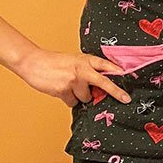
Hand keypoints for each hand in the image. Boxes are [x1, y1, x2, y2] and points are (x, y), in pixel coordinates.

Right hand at [13, 48, 129, 106]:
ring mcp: (74, 80)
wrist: (33, 62)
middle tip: (125, 99)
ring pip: (85, 98)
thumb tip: (98, 88)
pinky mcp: (64, 90)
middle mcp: (82, 69)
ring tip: (68, 86)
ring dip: (79, 96)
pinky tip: (61, 90)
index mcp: (86, 60)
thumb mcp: (75, 61)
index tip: (129, 75)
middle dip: (116, 92)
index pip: (106, 65)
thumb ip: (87, 70)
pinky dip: (68, 100)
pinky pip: (73, 102)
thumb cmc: (55, 63)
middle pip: (104, 83)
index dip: (118, 70)